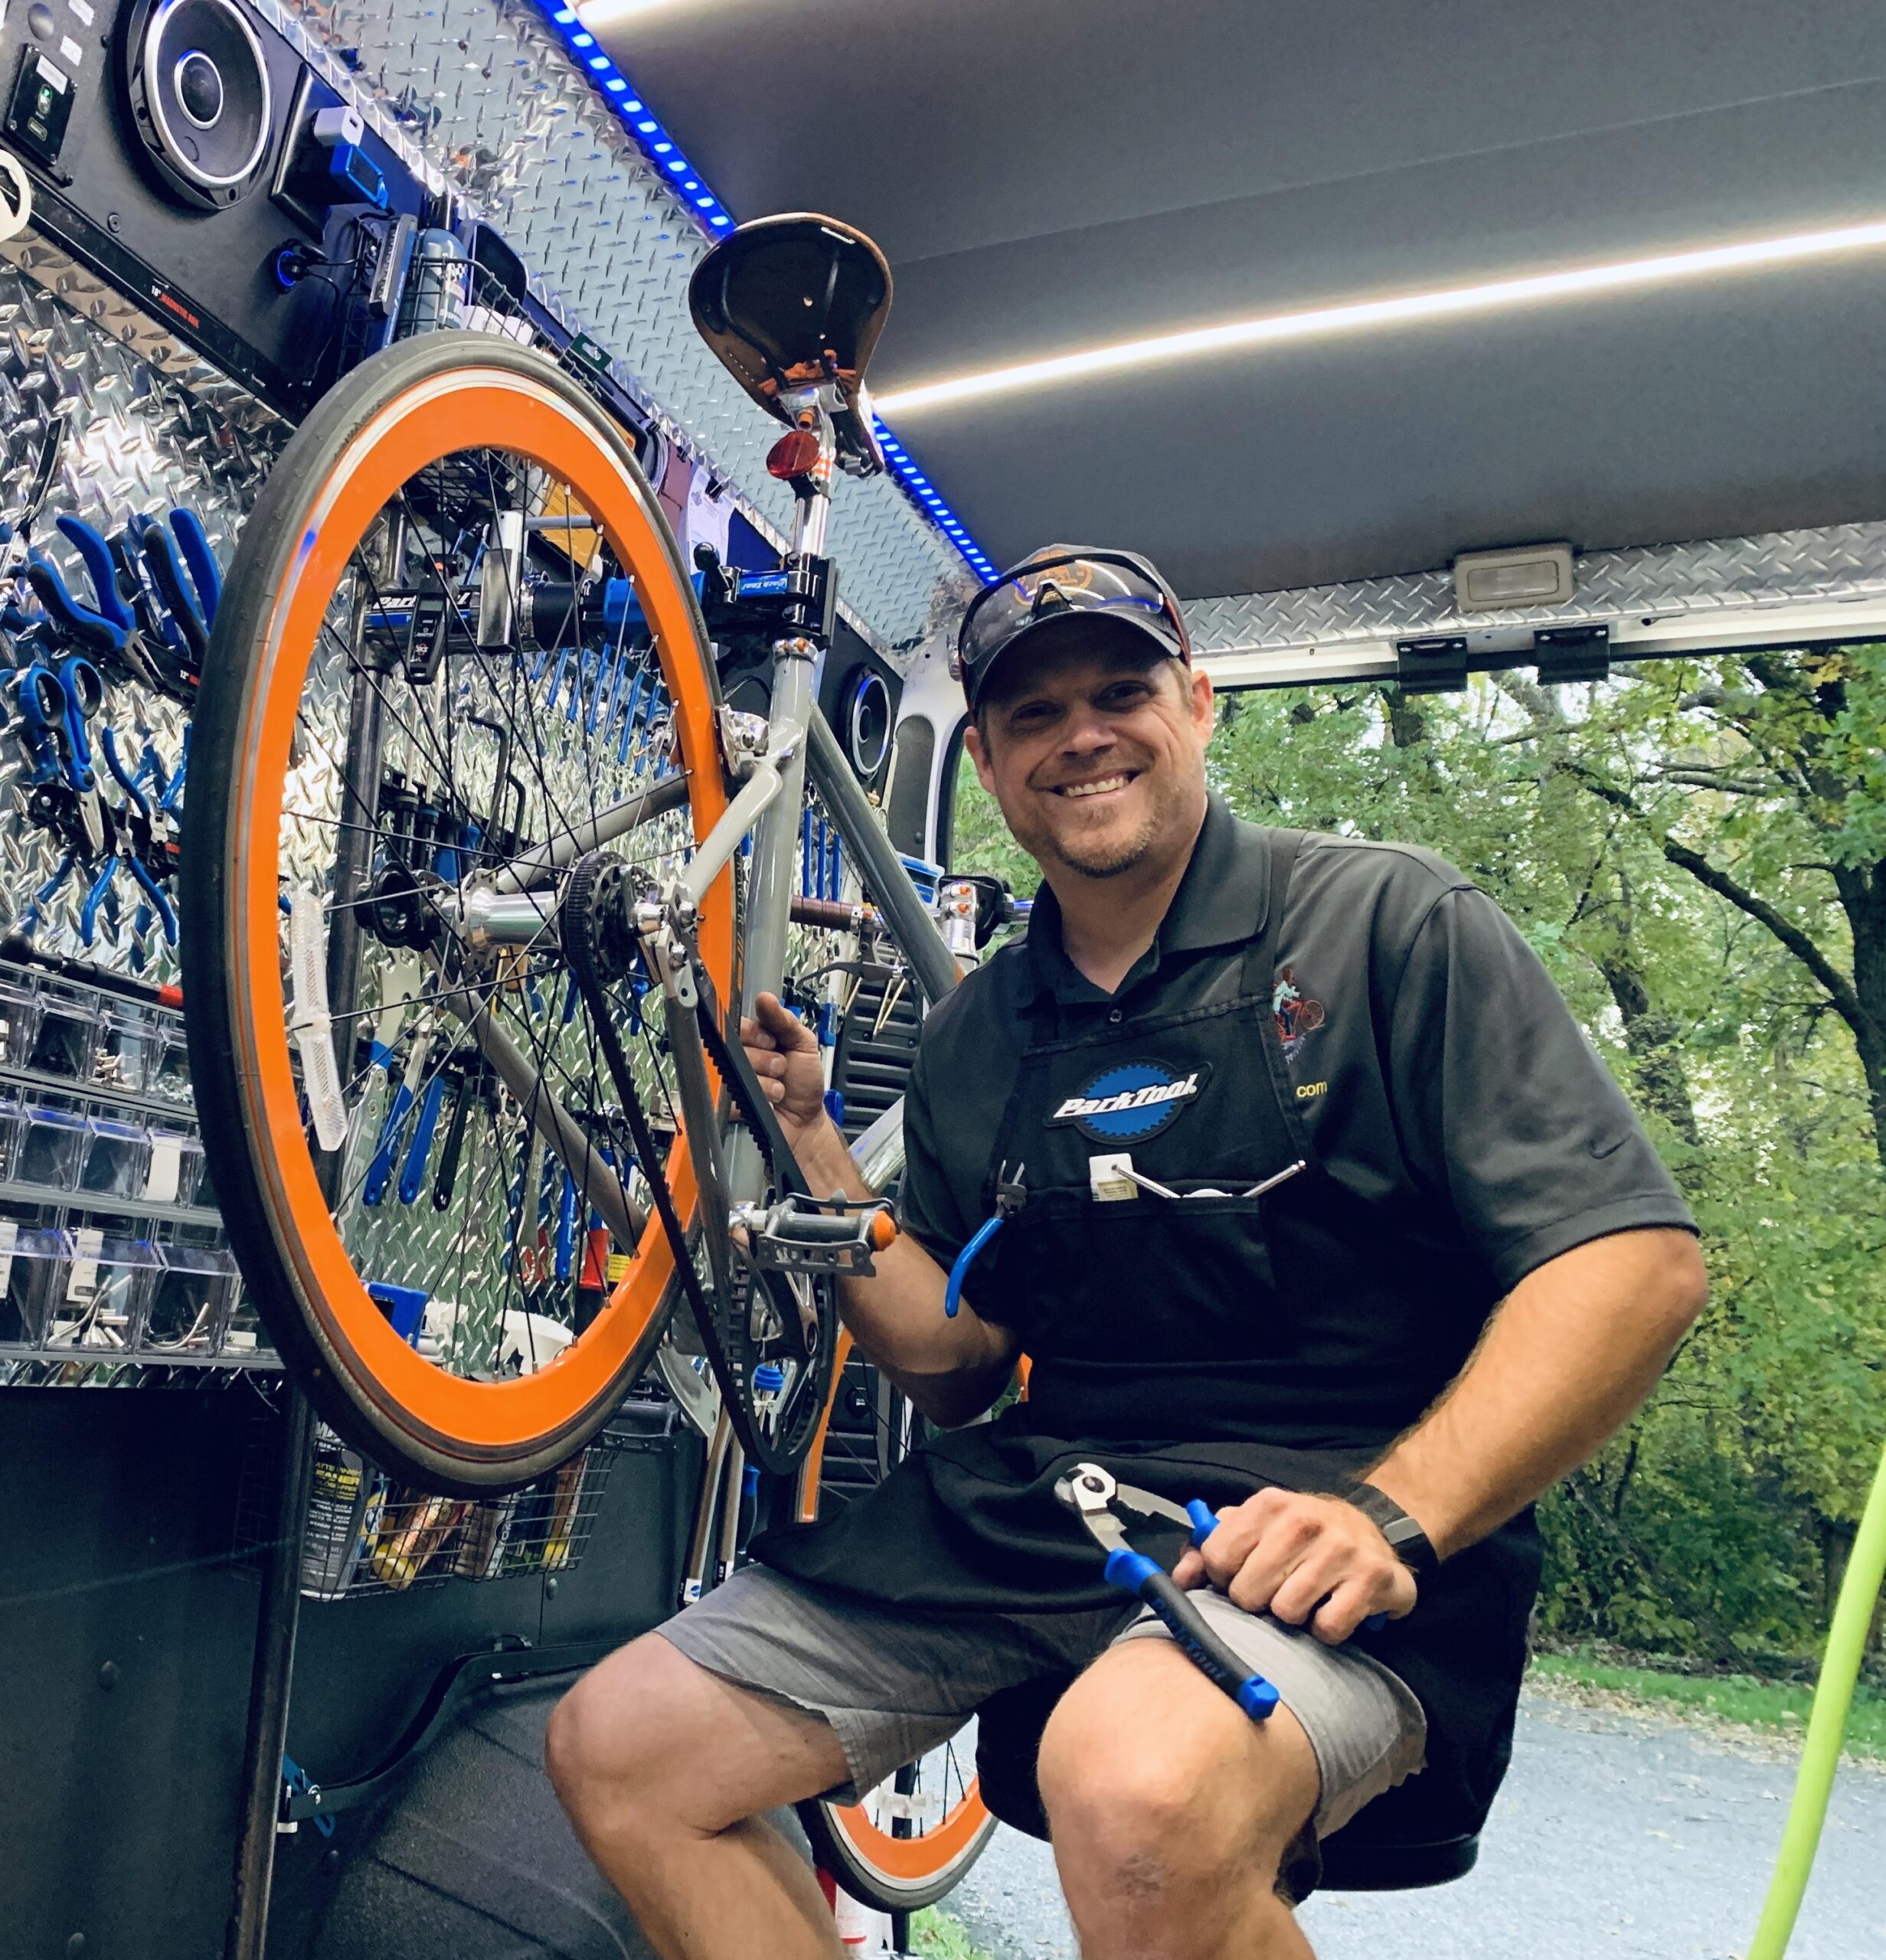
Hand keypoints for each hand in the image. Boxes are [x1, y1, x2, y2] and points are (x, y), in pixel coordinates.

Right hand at [740, 992, 830, 1152]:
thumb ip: (785, 1020)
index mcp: (755, 1038)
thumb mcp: (803, 1044)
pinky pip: (734, 1094)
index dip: (755, 1033)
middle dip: (766, 1059)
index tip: (771, 1041)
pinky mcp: (731, 1102)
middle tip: (781, 1067)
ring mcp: (735, 1079)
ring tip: (779, 1088)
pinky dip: (760, 1097)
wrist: (805, 1121)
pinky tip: (770, 1101)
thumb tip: (766, 999)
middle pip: (735, 1047)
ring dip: (766, 1081)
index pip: (739, 1024)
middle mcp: (742, 1057)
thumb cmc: (804, 1082)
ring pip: (737, 1071)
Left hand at [1170, 1488, 1418, 1645]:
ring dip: (1293, 1616)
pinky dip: (1326, 1628)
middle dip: (1257, 1601)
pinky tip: (1331, 1608)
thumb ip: (1211, 1546)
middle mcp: (1304, 1521)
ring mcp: (1340, 1549)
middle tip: (1274, 1591)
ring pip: (1287, 1612)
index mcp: (1269, 1504)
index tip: (1236, 1577)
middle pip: (1248, 1592)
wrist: (1373, 1527)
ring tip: (1304, 1598)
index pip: (1217, 1557)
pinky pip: (1328, 1627)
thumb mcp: (1255, 1526)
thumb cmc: (1302, 1535)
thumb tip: (1181, 1576)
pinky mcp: (1371, 1578)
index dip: (1221, 1577)